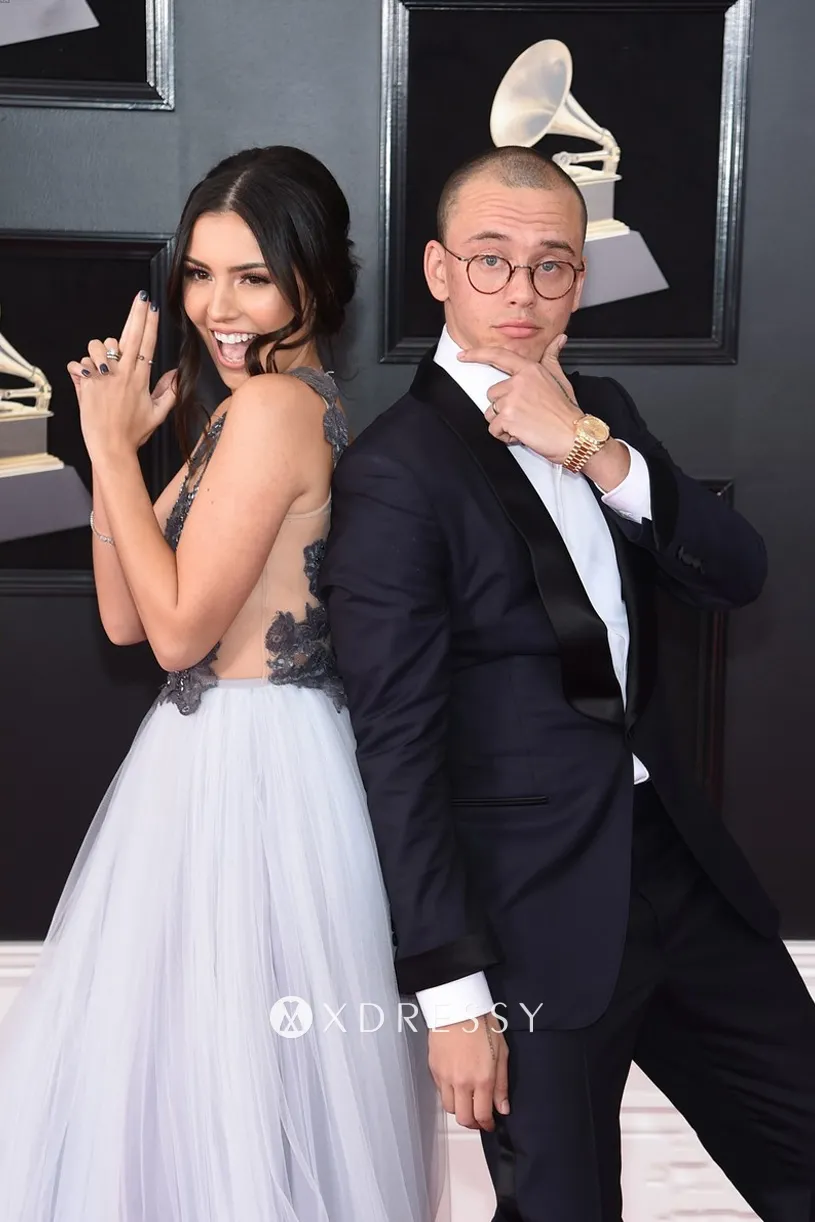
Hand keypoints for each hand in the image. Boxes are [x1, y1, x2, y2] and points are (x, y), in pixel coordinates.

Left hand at [67, 293, 175, 463]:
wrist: (111, 447)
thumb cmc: (133, 433)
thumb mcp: (157, 414)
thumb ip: (169, 391)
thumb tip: (176, 374)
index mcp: (140, 379)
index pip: (147, 344)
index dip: (150, 324)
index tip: (152, 308)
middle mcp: (123, 374)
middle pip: (130, 336)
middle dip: (136, 314)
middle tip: (140, 299)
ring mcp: (104, 377)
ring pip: (99, 345)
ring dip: (98, 349)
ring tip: (101, 364)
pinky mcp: (87, 383)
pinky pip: (79, 363)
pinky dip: (80, 367)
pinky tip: (85, 378)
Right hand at [428, 1013, 509, 1131]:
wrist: (457, 1006)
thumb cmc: (482, 1024)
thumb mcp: (501, 1052)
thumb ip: (501, 1084)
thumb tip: (502, 1107)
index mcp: (482, 1079)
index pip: (482, 1115)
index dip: (487, 1125)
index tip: (490, 1124)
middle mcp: (462, 1082)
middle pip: (463, 1118)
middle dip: (472, 1123)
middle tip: (479, 1118)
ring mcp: (445, 1076)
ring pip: (450, 1108)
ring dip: (459, 1109)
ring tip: (467, 1101)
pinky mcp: (434, 1069)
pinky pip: (440, 1092)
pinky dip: (449, 1094)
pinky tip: (457, 1086)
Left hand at [458, 333, 581, 461]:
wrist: (574, 435)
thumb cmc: (567, 411)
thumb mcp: (560, 379)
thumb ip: (552, 357)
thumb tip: (559, 340)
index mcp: (529, 370)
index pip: (498, 356)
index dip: (477, 355)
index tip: (462, 355)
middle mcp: (518, 382)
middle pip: (492, 394)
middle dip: (503, 408)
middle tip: (525, 414)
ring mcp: (512, 400)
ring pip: (491, 413)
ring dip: (504, 423)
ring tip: (525, 424)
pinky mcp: (508, 418)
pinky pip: (494, 429)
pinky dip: (505, 436)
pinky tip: (522, 434)